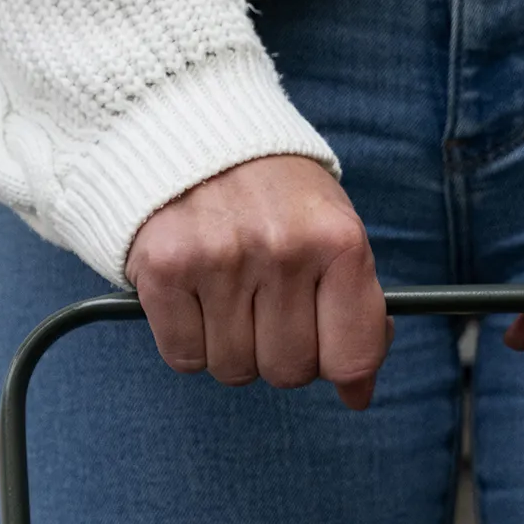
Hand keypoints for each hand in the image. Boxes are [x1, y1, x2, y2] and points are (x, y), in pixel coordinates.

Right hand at [125, 153, 391, 410]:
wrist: (189, 128)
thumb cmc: (272, 194)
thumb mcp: (331, 232)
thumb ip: (354, 310)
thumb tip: (358, 395)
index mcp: (339, 240)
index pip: (352, 356)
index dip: (342, 368)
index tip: (328, 351)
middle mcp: (283, 249)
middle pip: (289, 371)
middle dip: (278, 351)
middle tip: (265, 302)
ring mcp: (220, 259)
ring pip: (234, 368)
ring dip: (230, 345)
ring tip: (227, 290)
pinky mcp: (164, 269)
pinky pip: (184, 357)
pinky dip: (187, 339)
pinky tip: (193, 294)